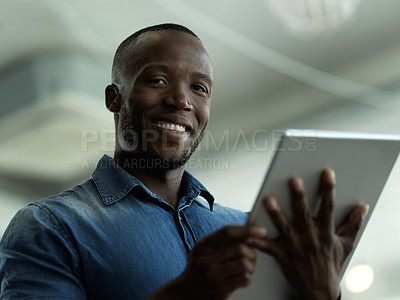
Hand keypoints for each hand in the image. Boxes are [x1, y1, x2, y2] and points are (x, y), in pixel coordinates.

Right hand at [177, 225, 265, 299]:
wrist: (186, 293)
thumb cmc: (200, 268)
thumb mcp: (205, 250)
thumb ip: (222, 241)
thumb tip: (249, 234)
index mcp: (203, 246)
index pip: (227, 232)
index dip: (247, 230)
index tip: (261, 230)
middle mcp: (206, 260)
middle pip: (240, 248)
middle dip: (251, 253)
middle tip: (251, 258)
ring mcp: (213, 276)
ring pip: (245, 265)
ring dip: (251, 267)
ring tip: (246, 269)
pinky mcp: (220, 290)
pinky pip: (244, 279)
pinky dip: (247, 278)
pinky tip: (241, 279)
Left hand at [250, 169, 368, 299]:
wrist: (320, 290)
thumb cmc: (331, 264)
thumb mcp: (346, 245)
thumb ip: (353, 224)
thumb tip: (363, 208)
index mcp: (325, 232)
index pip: (328, 207)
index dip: (328, 189)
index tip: (327, 173)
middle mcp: (310, 237)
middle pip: (303, 213)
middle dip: (299, 196)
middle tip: (294, 180)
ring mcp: (295, 246)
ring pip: (284, 226)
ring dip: (276, 213)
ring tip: (268, 199)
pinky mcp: (282, 255)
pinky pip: (267, 246)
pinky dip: (257, 240)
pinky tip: (247, 233)